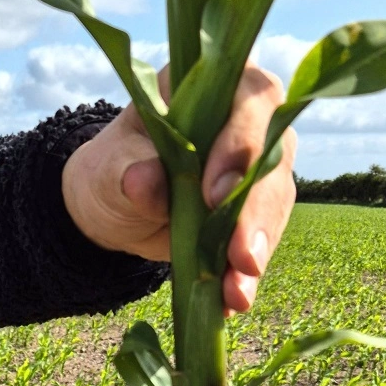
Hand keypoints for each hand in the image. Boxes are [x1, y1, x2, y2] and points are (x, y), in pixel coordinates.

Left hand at [61, 65, 296, 313]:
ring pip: (275, 204)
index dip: (244, 142)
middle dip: (257, 211)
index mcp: (215, 86)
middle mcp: (251, 121)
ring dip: (259, 249)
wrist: (114, 203)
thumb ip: (128, 169)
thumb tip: (144, 181)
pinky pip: (262, 239)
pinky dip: (247, 272)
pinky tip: (233, 299)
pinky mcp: (257, 212)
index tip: (216, 191)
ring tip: (237, 290)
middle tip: (241, 255)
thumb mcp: (109, 165)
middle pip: (274, 158)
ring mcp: (260, 168)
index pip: (252, 99)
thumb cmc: (113, 166)